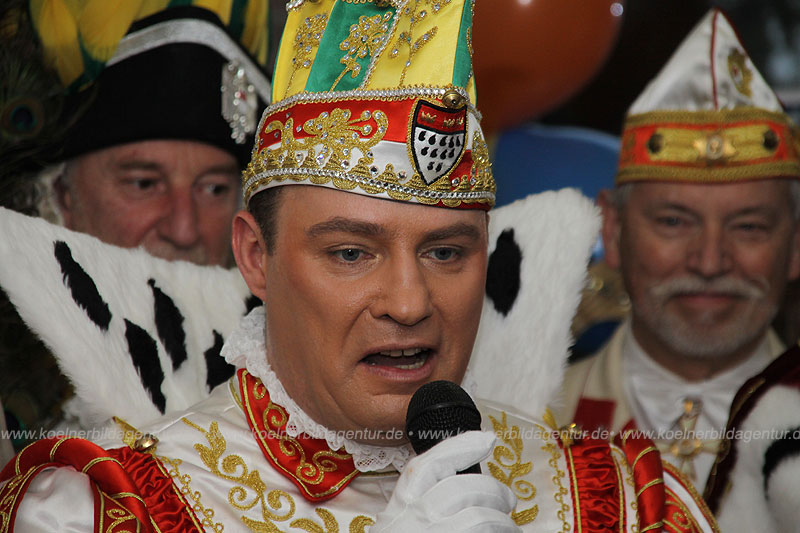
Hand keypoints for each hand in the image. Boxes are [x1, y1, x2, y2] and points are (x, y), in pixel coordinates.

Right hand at [371, 431, 519, 531]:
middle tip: (508, 499)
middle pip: (461, 488)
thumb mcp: (401, 528)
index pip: (427, 466)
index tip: (488, 439)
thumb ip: (424, 506)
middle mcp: (411, 522)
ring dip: (502, 521)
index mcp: (399, 509)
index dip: (459, 447)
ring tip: (509, 528)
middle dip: (493, 490)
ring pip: (478, 518)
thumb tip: (470, 490)